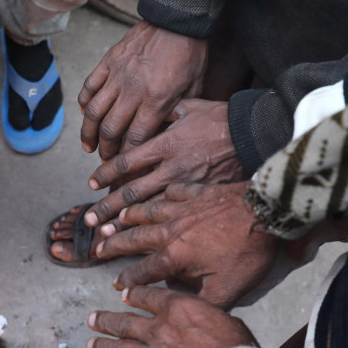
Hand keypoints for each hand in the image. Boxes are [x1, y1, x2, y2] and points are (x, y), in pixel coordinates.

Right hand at [78, 21, 207, 159]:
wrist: (178, 19)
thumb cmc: (190, 54)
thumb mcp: (194, 88)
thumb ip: (177, 113)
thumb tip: (163, 137)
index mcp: (157, 99)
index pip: (135, 138)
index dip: (126, 158)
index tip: (123, 168)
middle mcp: (133, 90)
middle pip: (111, 130)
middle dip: (106, 150)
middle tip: (106, 160)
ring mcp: (117, 75)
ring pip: (93, 112)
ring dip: (88, 133)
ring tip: (88, 146)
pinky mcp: (108, 62)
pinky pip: (89, 87)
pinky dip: (84, 104)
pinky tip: (86, 115)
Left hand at [83, 99, 243, 231]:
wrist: (258, 135)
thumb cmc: (224, 119)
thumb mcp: (190, 107)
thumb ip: (165, 113)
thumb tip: (146, 112)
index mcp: (165, 144)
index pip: (126, 161)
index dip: (105, 174)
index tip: (91, 183)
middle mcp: (171, 167)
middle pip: (131, 192)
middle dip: (106, 207)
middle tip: (89, 221)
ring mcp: (187, 186)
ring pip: (148, 209)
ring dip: (124, 224)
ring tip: (106, 236)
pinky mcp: (201, 199)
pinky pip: (173, 216)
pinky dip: (154, 228)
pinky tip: (141, 239)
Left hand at [87, 286, 256, 347]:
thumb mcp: (223, 319)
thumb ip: (202, 316)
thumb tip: (200, 317)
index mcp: (177, 309)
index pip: (147, 296)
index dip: (133, 295)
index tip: (124, 295)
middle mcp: (158, 330)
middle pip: (124, 322)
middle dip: (105, 321)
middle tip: (92, 320)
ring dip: (102, 347)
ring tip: (91, 346)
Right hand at [98, 182, 277, 308]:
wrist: (267, 212)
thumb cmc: (248, 252)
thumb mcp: (228, 289)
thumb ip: (200, 302)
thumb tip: (178, 309)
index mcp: (174, 255)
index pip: (142, 271)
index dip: (127, 281)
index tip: (115, 286)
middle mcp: (170, 230)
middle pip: (134, 238)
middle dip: (113, 244)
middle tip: (97, 247)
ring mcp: (182, 207)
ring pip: (147, 211)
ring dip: (129, 215)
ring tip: (116, 217)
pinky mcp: (197, 191)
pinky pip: (173, 191)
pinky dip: (162, 193)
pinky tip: (157, 193)